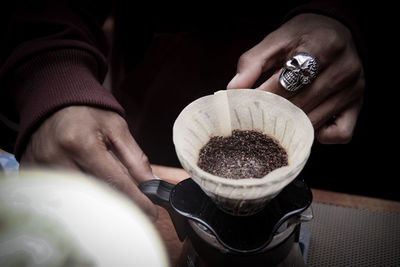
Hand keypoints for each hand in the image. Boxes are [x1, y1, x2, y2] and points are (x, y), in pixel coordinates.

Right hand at [20, 106, 157, 220]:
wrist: (54, 100)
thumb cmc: (87, 112)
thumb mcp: (117, 128)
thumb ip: (135, 158)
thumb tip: (151, 183)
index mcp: (81, 144)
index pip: (115, 183)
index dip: (137, 201)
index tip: (150, 213)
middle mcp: (57, 158)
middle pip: (96, 197)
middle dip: (121, 206)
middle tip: (137, 210)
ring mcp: (41, 169)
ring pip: (79, 201)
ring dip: (101, 204)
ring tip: (117, 200)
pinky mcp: (33, 173)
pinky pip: (61, 196)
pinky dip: (82, 199)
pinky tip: (94, 194)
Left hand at [227, 13, 364, 143]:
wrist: (336, 30)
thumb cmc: (302, 37)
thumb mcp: (276, 40)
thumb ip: (252, 62)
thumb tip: (232, 89)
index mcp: (322, 46)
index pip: (287, 82)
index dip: (263, 97)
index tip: (244, 106)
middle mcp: (344, 69)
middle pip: (300, 104)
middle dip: (272, 114)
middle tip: (253, 121)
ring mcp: (353, 90)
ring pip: (315, 121)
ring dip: (291, 127)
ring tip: (273, 124)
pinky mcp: (358, 105)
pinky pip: (340, 134)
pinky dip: (320, 136)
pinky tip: (306, 125)